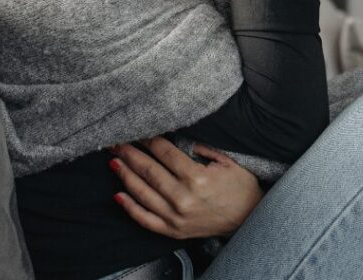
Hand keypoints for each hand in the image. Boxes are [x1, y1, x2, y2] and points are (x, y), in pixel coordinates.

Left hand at [109, 136, 263, 239]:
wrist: (249, 218)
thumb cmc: (241, 187)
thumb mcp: (228, 162)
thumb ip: (204, 148)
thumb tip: (179, 138)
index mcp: (197, 178)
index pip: (165, 154)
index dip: (150, 141)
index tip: (139, 132)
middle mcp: (183, 198)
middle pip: (149, 171)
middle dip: (130, 154)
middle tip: (116, 143)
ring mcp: (175, 217)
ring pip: (142, 193)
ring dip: (125, 176)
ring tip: (114, 162)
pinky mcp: (173, 230)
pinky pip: (145, 219)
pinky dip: (130, 207)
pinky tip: (118, 195)